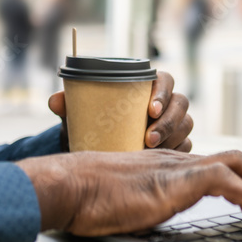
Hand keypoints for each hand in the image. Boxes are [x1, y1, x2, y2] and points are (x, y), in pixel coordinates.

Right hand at [16, 149, 241, 235]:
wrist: (68, 186)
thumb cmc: (87, 198)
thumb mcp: (127, 203)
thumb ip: (148, 205)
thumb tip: (154, 220)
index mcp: (164, 166)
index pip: (213, 163)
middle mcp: (174, 161)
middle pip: (232, 158)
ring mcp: (175, 167)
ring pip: (234, 163)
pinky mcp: (175, 180)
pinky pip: (224, 180)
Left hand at [48, 71, 192, 151]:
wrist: (94, 150)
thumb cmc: (91, 123)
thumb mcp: (78, 114)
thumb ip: (67, 105)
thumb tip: (54, 101)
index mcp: (146, 86)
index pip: (165, 79)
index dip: (163, 91)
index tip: (150, 109)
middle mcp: (164, 102)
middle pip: (181, 103)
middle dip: (169, 120)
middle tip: (149, 138)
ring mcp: (173, 123)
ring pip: (186, 124)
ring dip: (173, 137)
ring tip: (151, 150)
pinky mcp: (177, 143)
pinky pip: (186, 145)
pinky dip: (177, 152)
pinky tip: (162, 161)